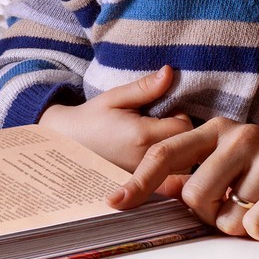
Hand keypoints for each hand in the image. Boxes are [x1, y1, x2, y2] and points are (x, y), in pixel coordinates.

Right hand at [39, 66, 192, 171]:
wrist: (68, 142)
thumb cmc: (92, 117)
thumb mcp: (116, 97)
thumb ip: (145, 87)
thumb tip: (170, 72)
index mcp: (143, 136)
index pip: (186, 127)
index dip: (180, 116)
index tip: (165, 112)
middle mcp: (147, 161)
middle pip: (189, 152)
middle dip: (183, 137)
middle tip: (163, 125)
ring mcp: (144, 177)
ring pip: (183, 169)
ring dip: (178, 155)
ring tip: (159, 141)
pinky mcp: (141, 186)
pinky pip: (169, 184)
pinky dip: (170, 172)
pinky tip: (157, 160)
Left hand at [107, 118, 258, 241]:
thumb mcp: (231, 155)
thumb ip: (196, 167)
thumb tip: (160, 191)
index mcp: (215, 129)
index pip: (165, 156)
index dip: (138, 182)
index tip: (114, 203)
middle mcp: (238, 137)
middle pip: (193, 195)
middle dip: (208, 214)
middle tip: (233, 207)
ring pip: (227, 217)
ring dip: (240, 224)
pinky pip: (257, 225)